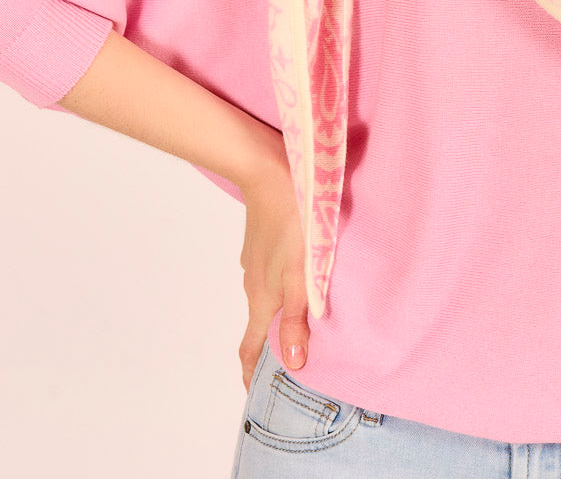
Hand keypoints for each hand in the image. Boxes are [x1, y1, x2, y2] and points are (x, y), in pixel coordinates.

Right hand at [237, 149, 310, 390]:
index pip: (249, 349)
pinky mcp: (262, 243)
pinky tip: (301, 277)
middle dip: (270, 346)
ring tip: (302, 320)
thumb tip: (292, 365)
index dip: (251, 375)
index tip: (255, 396)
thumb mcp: (300, 274)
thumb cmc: (291, 223)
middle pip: (259, 324)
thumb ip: (296, 319)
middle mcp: (254, 284)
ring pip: (266, 297)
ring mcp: (256, 262)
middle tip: (291, 360)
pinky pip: (270, 274)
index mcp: (262, 299)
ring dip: (279, 314)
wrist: (271, 172)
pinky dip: (282, 286)